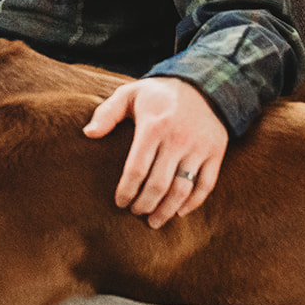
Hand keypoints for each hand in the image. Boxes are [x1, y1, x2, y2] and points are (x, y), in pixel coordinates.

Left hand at [81, 76, 227, 229]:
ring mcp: (199, 148)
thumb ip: (107, 113)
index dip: (127, 191)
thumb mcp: (129, 93)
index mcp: (153, 126)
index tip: (120, 203)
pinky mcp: (216, 152)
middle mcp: (178, 139)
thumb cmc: (158, 93)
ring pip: (182, 189)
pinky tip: (180, 212)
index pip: (136, 169)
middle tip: (135, 212)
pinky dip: (193, 203)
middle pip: (159, 185)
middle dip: (144, 204)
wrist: (203, 84)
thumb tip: (88, 134)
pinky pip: (206, 185)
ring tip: (154, 221)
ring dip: (167, 210)